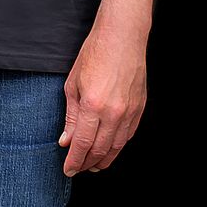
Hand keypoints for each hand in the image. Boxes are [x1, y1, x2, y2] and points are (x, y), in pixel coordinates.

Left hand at [59, 19, 148, 175]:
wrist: (122, 36)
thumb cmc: (95, 54)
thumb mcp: (73, 84)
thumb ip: (71, 117)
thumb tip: (66, 141)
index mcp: (92, 105)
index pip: (82, 144)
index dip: (74, 161)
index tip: (68, 170)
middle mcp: (113, 112)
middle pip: (99, 150)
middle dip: (87, 164)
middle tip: (78, 169)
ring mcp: (129, 111)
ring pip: (116, 147)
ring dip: (103, 159)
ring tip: (92, 165)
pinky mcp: (140, 108)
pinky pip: (128, 135)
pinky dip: (117, 147)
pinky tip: (109, 149)